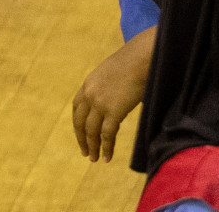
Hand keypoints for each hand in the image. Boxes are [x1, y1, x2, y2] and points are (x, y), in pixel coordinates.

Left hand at [71, 27, 156, 162]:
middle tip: (85, 151)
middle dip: (81, 138)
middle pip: (79, 122)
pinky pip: (107, 135)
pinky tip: (107, 157)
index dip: (78, 122)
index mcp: (88, 84)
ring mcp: (100, 104)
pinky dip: (106, 148)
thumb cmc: (133, 62)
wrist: (141, 58)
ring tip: (94, 159)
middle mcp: (90, 94)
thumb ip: (108, 88)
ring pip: (91, 132)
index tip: (81, 133)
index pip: (77, 107)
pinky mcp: (113, 112)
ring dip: (92, 147)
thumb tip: (115, 100)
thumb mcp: (112, 74)